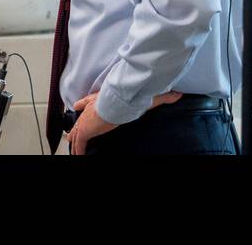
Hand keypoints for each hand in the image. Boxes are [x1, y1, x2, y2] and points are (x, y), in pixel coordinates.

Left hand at [67, 89, 183, 154]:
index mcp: (100, 98)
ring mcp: (86, 120)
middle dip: (77, 126)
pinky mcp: (85, 131)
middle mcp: (91, 108)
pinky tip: (78, 155)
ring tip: (75, 148)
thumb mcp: (146, 97)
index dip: (83, 103)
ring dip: (75, 140)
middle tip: (74, 133)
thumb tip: (177, 95)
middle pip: (80, 118)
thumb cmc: (129, 96)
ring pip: (77, 132)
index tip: (78, 105)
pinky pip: (79, 143)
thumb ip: (162, 97)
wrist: (118, 100)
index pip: (89, 100)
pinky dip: (78, 150)